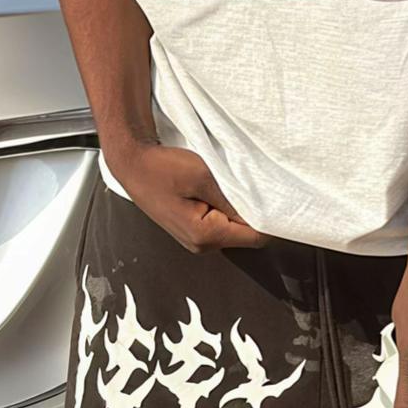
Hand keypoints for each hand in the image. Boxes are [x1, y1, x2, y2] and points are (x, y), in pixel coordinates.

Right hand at [106, 141, 266, 253]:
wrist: (132, 163)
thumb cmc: (160, 168)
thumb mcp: (203, 176)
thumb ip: (234, 198)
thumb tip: (262, 211)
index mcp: (205, 236)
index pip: (256, 237)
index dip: (269, 217)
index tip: (275, 196)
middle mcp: (202, 245)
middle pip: (246, 235)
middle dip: (253, 211)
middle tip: (250, 183)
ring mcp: (196, 240)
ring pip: (233, 228)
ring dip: (237, 208)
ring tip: (228, 184)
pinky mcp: (193, 230)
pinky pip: (221, 223)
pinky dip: (225, 208)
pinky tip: (218, 190)